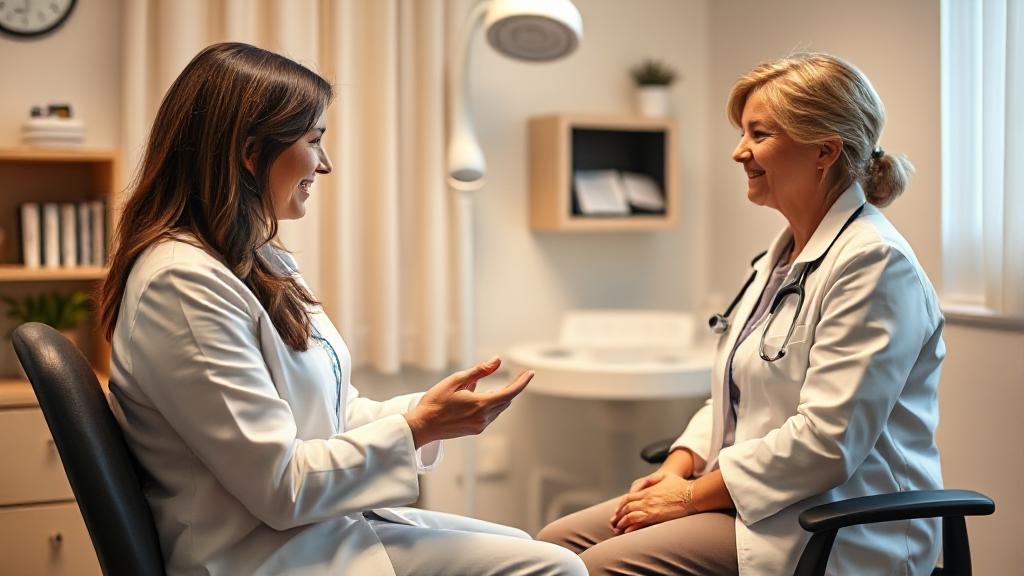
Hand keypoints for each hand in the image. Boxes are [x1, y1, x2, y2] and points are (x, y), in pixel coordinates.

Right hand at [404, 357, 532, 447]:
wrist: (422, 426)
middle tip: (517, 374)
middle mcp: (483, 418)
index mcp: (480, 404)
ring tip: (485, 386)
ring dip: (499, 396)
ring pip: (498, 408)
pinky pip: (490, 415)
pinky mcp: (475, 430)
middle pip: (506, 400)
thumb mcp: (456, 380)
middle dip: (511, 387)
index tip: (530, 373)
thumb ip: (479, 371)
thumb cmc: (435, 402)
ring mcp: (480, 426)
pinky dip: (490, 404)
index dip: (522, 382)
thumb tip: (497, 361)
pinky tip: (478, 397)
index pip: (510, 392)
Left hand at [610, 473, 695, 533]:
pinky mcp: (656, 517)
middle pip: (626, 508)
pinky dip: (631, 527)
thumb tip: (646, 481)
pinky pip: (639, 522)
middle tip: (613, 522)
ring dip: (622, 522)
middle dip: (618, 515)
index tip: (616, 511)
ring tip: (617, 528)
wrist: (692, 495)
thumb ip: (653, 478)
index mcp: (647, 491)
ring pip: (630, 516)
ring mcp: (650, 508)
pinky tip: (627, 531)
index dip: (620, 505)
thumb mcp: (665, 476)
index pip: (628, 498)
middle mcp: (646, 499)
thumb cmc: (681, 486)